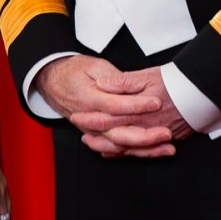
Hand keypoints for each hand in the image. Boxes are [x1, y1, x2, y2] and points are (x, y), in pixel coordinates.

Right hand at [35, 56, 190, 158]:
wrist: (53, 81)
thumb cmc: (74, 72)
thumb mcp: (93, 65)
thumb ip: (112, 77)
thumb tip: (128, 84)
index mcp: (89, 99)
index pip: (115, 105)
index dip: (137, 105)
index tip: (156, 103)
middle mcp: (90, 119)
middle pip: (118, 133)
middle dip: (145, 136)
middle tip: (166, 132)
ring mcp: (93, 131)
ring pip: (120, 146)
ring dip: (144, 150)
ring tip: (167, 148)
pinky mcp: (98, 136)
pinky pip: (116, 150)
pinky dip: (135, 154)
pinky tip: (153, 153)